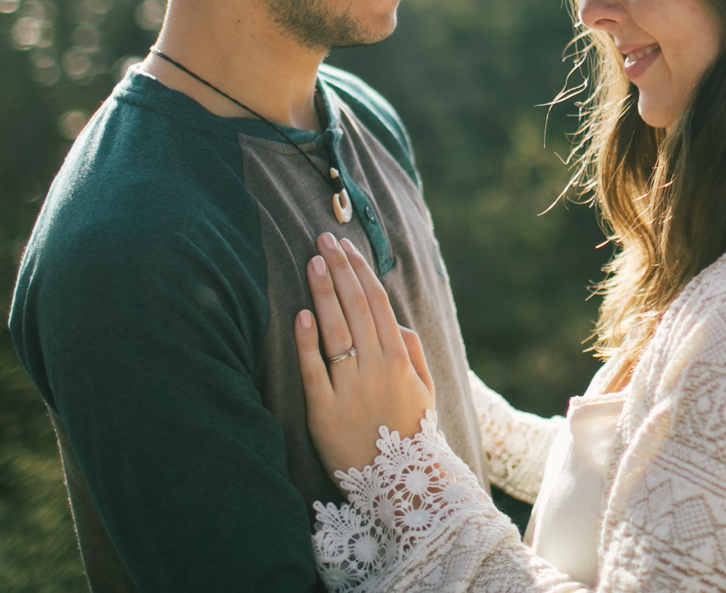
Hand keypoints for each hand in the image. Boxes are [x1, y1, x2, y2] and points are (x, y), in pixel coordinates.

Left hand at [295, 232, 435, 475]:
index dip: (359, 270)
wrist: (403, 484)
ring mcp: (349, 389)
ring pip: (335, 331)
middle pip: (354, 307)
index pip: (376, 301)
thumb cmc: (410, 430)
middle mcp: (375, 367)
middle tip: (321, 240)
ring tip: (312, 263)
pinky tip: (300, 315)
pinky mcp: (324, 413)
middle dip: (339, 270)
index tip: (344, 246)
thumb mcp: (425, 387)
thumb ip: (412, 348)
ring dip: (323, 293)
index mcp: (399, 357)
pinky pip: (314, 372)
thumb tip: (391, 317)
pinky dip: (307, 342)